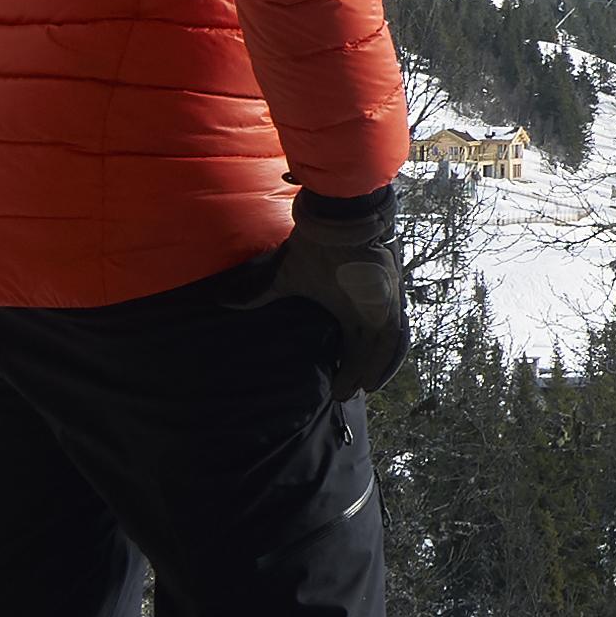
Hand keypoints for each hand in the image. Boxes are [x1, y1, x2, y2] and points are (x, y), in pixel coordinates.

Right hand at [253, 184, 407, 395]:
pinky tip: (374, 381)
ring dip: (373, 371)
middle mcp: (369, 310)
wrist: (337, 222)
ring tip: (358, 391)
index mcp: (350, 307)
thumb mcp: (285, 278)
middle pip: (368, 351)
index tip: (333, 387)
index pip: (353, 344)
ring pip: (383, 349)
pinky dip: (386, 361)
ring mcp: (382, 308)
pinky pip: (392, 340)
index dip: (347, 366)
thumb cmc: (314, 248)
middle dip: (358, 374)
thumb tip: (223, 300)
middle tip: (341, 394)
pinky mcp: (389, 304)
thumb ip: (259, 293)